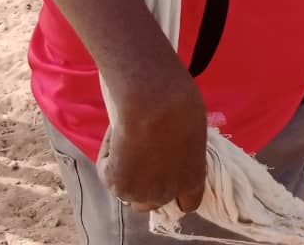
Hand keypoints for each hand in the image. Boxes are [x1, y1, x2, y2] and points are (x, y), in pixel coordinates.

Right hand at [97, 66, 206, 212]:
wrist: (153, 103)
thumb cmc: (180, 105)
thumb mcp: (195, 129)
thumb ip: (186, 150)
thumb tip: (173, 147)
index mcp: (192, 179)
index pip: (189, 202)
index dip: (179, 190)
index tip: (170, 173)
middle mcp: (167, 193)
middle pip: (154, 201)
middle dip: (149, 184)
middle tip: (144, 156)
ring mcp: (140, 193)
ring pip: (129, 190)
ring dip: (127, 172)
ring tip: (130, 139)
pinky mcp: (116, 186)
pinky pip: (108, 170)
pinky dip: (110, 151)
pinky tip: (118, 131)